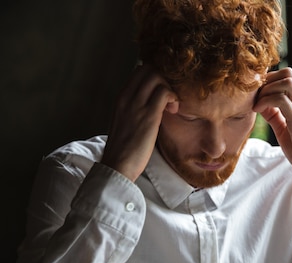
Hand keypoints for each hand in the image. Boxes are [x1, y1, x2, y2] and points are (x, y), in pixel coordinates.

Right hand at [101, 65, 178, 181]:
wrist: (118, 165)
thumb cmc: (125, 148)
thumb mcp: (127, 122)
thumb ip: (136, 109)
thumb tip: (153, 104)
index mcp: (121, 97)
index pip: (139, 70)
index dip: (156, 76)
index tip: (164, 92)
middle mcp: (127, 97)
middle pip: (149, 68)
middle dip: (165, 78)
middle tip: (170, 97)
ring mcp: (136, 104)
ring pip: (157, 76)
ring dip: (170, 88)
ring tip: (172, 106)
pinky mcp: (148, 115)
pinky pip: (164, 92)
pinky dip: (173, 97)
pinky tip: (173, 110)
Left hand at [253, 67, 291, 193]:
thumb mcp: (285, 129)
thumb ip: (275, 116)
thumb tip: (261, 105)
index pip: (289, 76)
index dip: (270, 79)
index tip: (257, 93)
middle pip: (289, 73)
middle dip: (267, 80)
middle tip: (255, 96)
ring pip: (287, 82)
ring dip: (266, 89)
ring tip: (256, 104)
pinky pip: (282, 100)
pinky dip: (266, 101)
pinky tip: (258, 111)